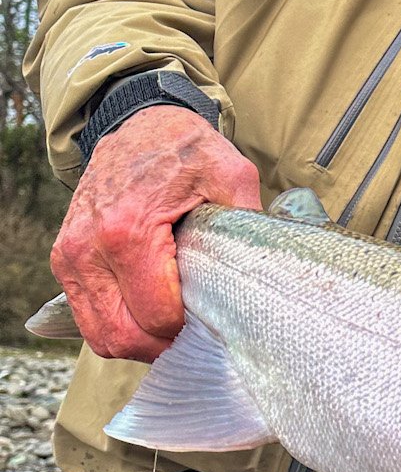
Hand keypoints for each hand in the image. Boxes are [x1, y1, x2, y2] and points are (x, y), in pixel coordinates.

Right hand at [51, 105, 260, 360]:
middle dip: (164, 346)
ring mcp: (70, 257)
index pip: (157, 318)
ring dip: (139, 342)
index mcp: (128, 232)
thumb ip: (247, 222)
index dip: (190, 328)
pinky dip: (118, 327)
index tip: (213, 315)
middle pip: (124, 337)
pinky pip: (87, 319)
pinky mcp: (64, 261)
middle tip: (197, 332)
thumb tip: (264, 270)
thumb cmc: (185, 151)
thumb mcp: (231, 174)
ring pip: (101, 336)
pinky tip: (149, 312)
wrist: (138, 126)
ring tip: (175, 324)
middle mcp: (88, 249)